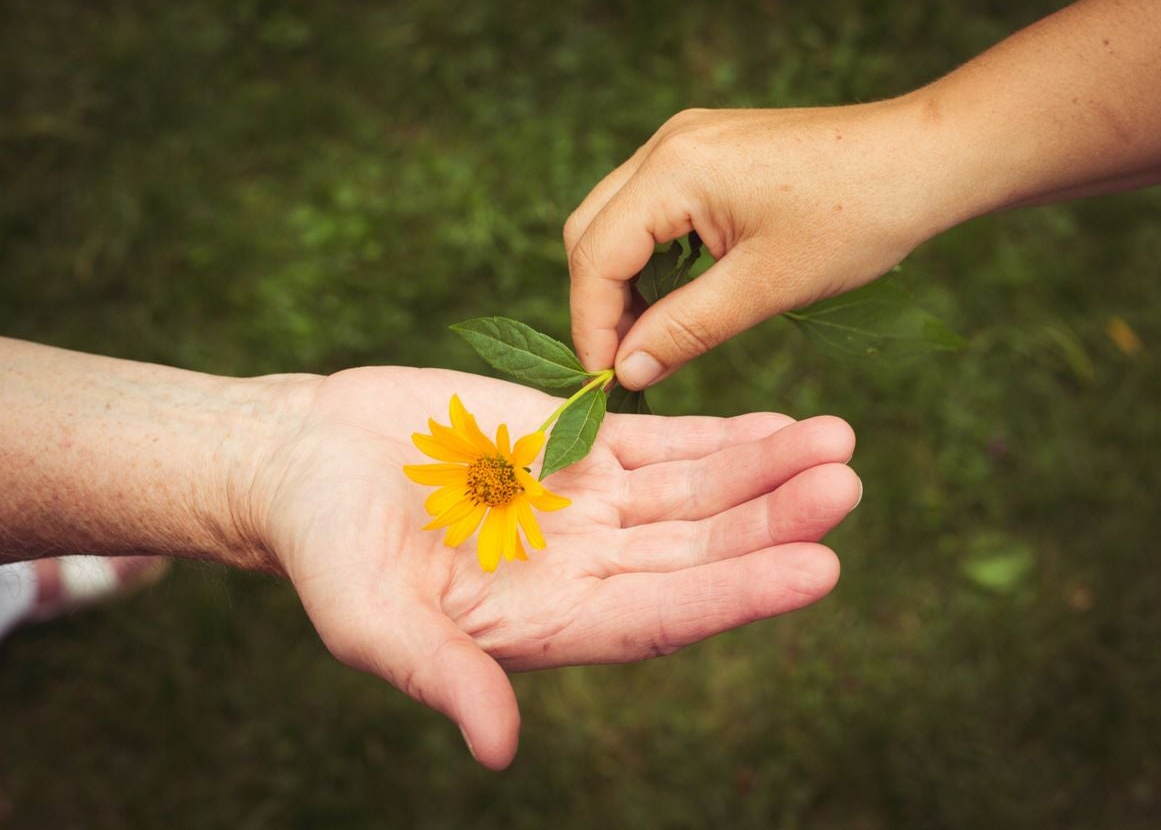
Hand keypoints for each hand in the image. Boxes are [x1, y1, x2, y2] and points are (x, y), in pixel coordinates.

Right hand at [252, 366, 859, 768]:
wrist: (303, 459)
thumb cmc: (322, 545)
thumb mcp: (367, 615)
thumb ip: (439, 672)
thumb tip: (500, 750)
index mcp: (549, 623)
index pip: (662, 617)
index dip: (738, 595)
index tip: (817, 567)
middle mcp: (586, 569)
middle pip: (699, 552)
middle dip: (772, 521)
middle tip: (844, 487)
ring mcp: (589, 507)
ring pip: (696, 493)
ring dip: (765, 470)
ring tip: (836, 442)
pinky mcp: (578, 447)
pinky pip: (665, 441)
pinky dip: (721, 433)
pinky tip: (779, 424)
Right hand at [563, 100, 973, 387]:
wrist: (925, 160)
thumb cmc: (857, 217)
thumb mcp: (767, 287)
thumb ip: (686, 329)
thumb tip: (625, 371)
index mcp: (674, 168)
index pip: (595, 254)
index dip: (592, 324)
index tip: (606, 380)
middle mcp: (668, 144)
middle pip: (591, 229)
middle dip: (600, 301)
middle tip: (627, 362)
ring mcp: (688, 142)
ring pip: (618, 218)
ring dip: (626, 280)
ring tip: (655, 338)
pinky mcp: (710, 151)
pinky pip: (653, 207)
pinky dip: (654, 256)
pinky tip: (682, 297)